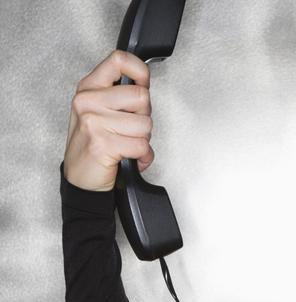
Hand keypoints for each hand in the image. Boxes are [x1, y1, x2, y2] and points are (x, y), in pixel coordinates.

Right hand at [63, 50, 154, 191]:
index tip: (143, 84)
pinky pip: (141, 146)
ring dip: (143, 139)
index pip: (119, 60)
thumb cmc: (94, 143)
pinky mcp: (102, 144)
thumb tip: (144, 82)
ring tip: (126, 143)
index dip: (140, 71)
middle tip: (130, 128)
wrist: (80, 177)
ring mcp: (93, 122)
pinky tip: (128, 157)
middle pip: (141, 96)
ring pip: (145, 124)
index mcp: (89, 88)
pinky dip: (142, 156)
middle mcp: (88, 101)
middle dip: (144, 117)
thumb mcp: (100, 110)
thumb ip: (120, 94)